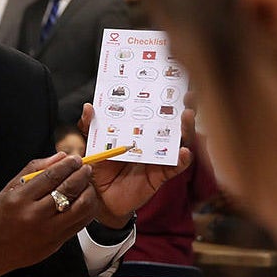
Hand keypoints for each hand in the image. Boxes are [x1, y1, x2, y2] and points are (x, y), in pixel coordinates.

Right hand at [0, 154, 97, 276]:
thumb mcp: (7, 190)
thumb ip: (33, 170)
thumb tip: (58, 157)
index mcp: (20, 199)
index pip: (51, 176)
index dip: (67, 164)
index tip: (74, 159)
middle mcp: (34, 215)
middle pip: (68, 189)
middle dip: (81, 174)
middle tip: (85, 168)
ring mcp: (47, 231)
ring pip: (80, 207)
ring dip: (88, 192)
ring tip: (87, 184)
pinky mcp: (55, 243)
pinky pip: (79, 224)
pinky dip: (87, 210)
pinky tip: (85, 202)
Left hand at [78, 104, 193, 226]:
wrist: (99, 197)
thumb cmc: (99, 168)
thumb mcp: (93, 144)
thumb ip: (90, 126)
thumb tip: (88, 107)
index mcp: (139, 129)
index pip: (156, 110)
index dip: (166, 96)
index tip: (172, 80)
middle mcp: (153, 141)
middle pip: (175, 122)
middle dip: (185, 106)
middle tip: (188, 95)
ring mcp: (159, 157)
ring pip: (180, 141)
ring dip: (186, 128)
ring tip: (187, 116)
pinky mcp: (161, 176)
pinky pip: (175, 167)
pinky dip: (182, 160)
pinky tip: (184, 152)